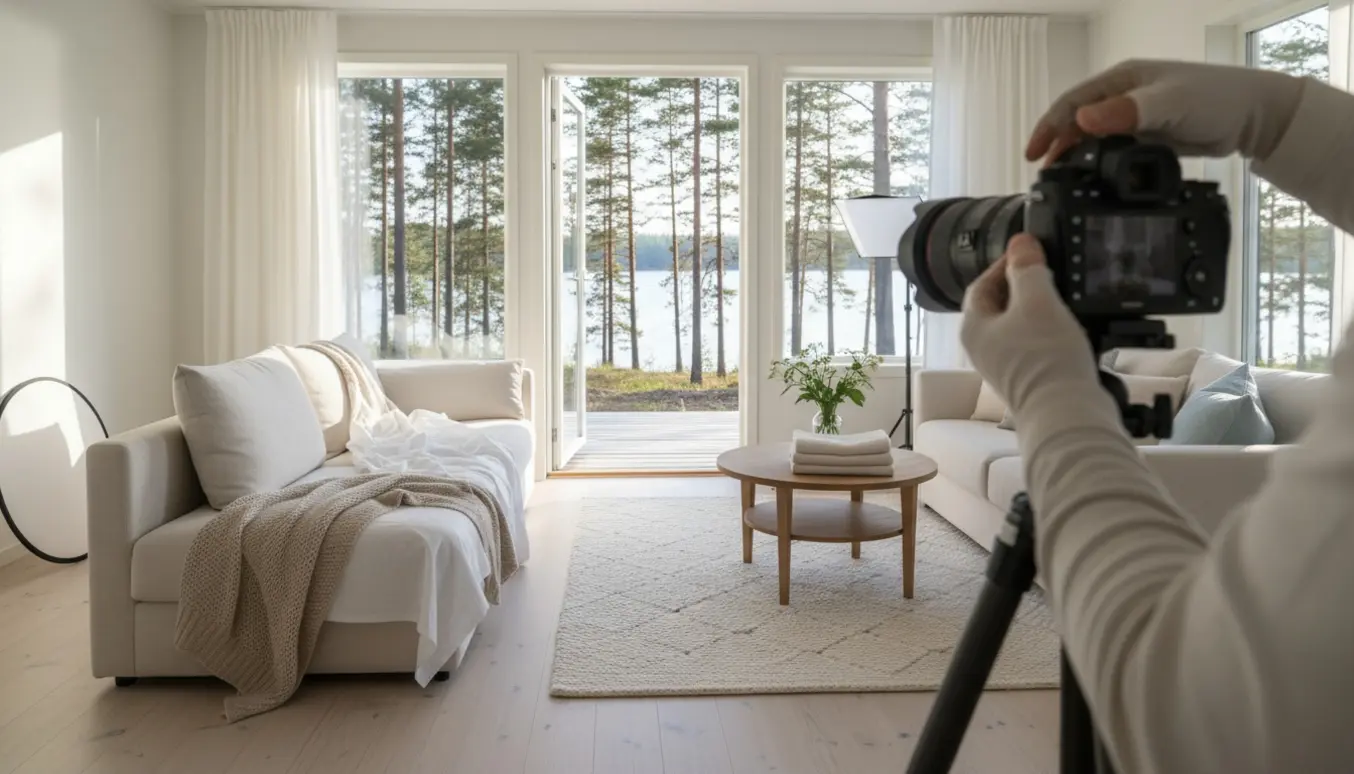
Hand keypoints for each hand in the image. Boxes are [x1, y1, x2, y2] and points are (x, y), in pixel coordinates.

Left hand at [960, 235, 1098, 413]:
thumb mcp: (1037, 301)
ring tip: (1062, 296)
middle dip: (1022, 285)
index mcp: (973, 327)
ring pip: (1016, 325)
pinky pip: (1032, 344)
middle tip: (1049, 271)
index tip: (1031, 253)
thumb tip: (1020, 243)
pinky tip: (1066, 327)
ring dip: (1037, 308)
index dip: (1005, 264)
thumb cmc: (1045, 358)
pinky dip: (1047, 330)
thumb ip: (1027, 269)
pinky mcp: (1026, 377)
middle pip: (997, 305)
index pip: (982, 284)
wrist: (1065, 412)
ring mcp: (1004, 365)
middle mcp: (982, 348)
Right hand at [1026, 59, 1305, 165]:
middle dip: (1057, 145)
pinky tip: (1094, 180)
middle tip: (1044, 175)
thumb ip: (1125, 112)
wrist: (1253, 115)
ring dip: (1075, 156)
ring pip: (1093, 138)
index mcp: (1121, 80)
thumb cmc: (1213, 100)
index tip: (1033, 154)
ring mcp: (1135, 117)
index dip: (1048, 127)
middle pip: (1077, 121)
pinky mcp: (1147, 137)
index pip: (1072, 102)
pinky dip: (1098, 164)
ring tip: (1062, 181)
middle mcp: (1123, 96)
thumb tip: (1080, 121)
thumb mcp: (1167, 103)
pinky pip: (1113, 151)